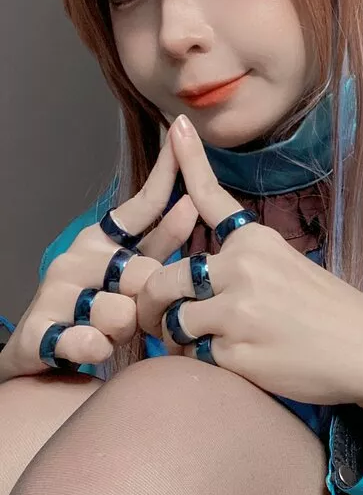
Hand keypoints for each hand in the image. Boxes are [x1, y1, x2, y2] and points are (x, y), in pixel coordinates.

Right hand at [0, 134, 199, 383]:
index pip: (140, 206)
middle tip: (141, 313)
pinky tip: (94, 347)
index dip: (165, 177)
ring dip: (126, 330)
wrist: (44, 354)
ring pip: (120, 311)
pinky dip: (96, 347)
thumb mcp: (134, 273)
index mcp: (101, 239)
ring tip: (112, 334)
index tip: (181, 140)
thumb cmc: (100, 310)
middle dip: (151, 300)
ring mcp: (54, 293)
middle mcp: (75, 258)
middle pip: (142, 272)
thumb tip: (191, 202)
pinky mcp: (38, 332)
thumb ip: (161, 242)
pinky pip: (86, 341)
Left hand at [136, 116, 362, 433]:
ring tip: (203, 343)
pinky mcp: (235, 350)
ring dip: (177, 336)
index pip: (212, 197)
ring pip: (173, 320)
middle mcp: (243, 267)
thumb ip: (241, 265)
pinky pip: (193, 355)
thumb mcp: (289, 267)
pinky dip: (202, 361)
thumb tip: (195, 279)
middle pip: (166, 278)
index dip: (188, 163)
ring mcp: (237, 309)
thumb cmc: (329, 312)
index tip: (176, 125)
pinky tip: (232, 360)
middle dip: (152, 303)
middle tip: (155, 319)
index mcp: (256, 242)